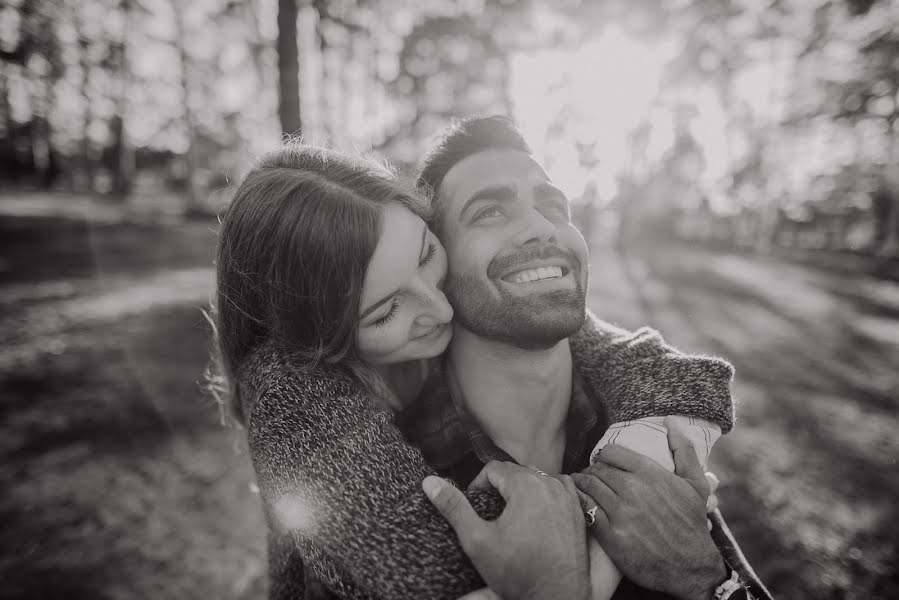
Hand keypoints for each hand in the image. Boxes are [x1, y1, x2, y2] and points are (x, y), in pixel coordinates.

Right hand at [424, 461, 589, 599]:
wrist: (556, 596)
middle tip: (491, 515)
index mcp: (525, 485)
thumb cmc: (518, 572)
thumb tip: (430, 482)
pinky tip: (538, 515)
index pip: (493, 469)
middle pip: (516, 472)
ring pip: (538, 479)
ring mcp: (567, 496)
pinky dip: (546, 495)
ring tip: (513, 517)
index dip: (478, 486)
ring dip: (523, 490)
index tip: (475, 507)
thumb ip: (454, 507)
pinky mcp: (578, 510)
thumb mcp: (477, 540)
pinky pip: (559, 488)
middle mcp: (550, 484)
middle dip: (500, 488)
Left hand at [572, 418, 725, 599]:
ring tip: (581, 485)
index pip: (611, 452)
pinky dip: (579, 502)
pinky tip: (580, 502)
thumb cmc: (692, 523)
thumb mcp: (695, 483)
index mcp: (650, 473)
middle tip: (590, 475)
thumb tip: (671, 422)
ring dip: (581, 483)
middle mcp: (633, 490)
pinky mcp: (611, 535)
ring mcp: (621, 513)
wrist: (691, 567)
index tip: (603, 462)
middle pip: (597, 469)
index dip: (605, 456)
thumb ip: (683, 450)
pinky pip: (585, 510)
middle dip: (592, 470)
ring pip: (588, 486)